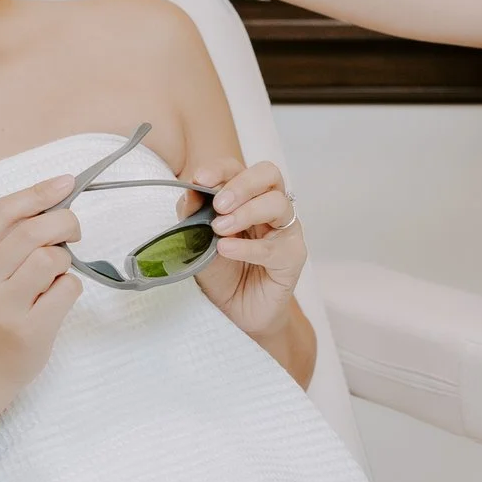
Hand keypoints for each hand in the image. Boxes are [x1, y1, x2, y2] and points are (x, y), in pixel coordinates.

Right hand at [0, 175, 84, 430]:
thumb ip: (8, 242)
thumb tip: (55, 201)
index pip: (2, 212)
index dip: (39, 192)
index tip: (67, 183)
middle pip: (33, 231)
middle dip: (65, 222)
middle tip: (73, 231)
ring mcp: (5, 309)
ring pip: (52, 259)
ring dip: (66, 259)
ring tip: (56, 274)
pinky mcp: (30, 331)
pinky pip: (68, 290)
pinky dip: (70, 287)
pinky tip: (56, 299)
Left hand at [187, 158, 305, 338]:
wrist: (235, 311)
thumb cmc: (222, 273)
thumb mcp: (197, 243)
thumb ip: (192, 217)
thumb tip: (189, 192)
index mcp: (246, 198)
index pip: (238, 169)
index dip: (220, 169)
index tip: (199, 179)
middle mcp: (270, 208)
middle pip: (269, 174)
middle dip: (241, 185)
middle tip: (218, 205)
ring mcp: (285, 230)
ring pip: (277, 204)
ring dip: (246, 212)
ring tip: (220, 230)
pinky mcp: (293, 256)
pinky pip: (274, 246)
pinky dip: (248, 247)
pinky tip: (227, 250)